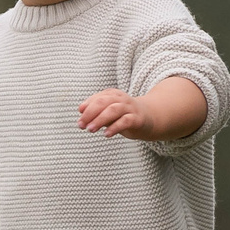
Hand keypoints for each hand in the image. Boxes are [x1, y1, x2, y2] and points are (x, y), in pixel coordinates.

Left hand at [78, 76, 207, 141]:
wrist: (150, 119)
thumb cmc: (124, 115)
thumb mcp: (109, 112)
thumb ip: (96, 111)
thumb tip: (81, 111)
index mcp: (113, 95)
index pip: (98, 98)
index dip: (87, 106)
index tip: (79, 115)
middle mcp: (122, 99)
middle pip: (104, 102)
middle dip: (90, 113)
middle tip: (81, 125)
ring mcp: (130, 108)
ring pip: (113, 110)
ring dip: (100, 120)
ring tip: (90, 130)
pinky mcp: (137, 119)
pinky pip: (125, 121)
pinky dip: (114, 127)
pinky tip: (106, 134)